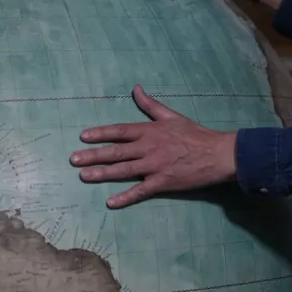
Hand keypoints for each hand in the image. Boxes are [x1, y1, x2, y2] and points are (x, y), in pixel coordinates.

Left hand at [71, 86, 237, 208]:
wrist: (217, 154)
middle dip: (93, 155)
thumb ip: (150, 105)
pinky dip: (125, 197)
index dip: (100, 134)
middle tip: (74, 159)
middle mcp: (148, 148)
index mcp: (149, 131)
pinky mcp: (162, 183)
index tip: (83, 137)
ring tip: (84, 176)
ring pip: (123, 171)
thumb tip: (135, 89)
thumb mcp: (171, 116)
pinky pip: (140, 191)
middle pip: (116, 152)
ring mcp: (154, 167)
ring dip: (102, 173)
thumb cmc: (195, 134)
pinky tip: (110, 202)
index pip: (119, 131)